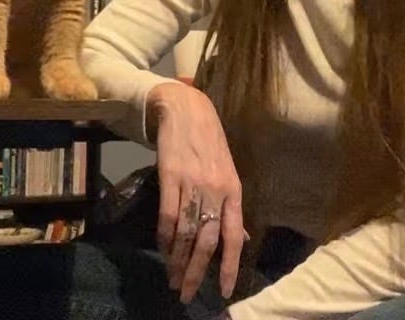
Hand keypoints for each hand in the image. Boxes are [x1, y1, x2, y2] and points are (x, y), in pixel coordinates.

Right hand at [147, 82, 244, 303]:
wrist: (186, 109)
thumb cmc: (209, 143)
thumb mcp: (228, 174)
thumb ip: (231, 208)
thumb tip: (242, 239)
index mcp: (234, 192)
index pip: (234, 236)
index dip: (229, 266)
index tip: (223, 291)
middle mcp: (216, 190)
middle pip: (207, 241)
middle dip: (196, 272)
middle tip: (185, 294)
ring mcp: (193, 183)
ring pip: (186, 232)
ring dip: (177, 259)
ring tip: (171, 278)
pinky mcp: (170, 175)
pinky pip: (167, 214)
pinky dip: (164, 236)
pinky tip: (162, 248)